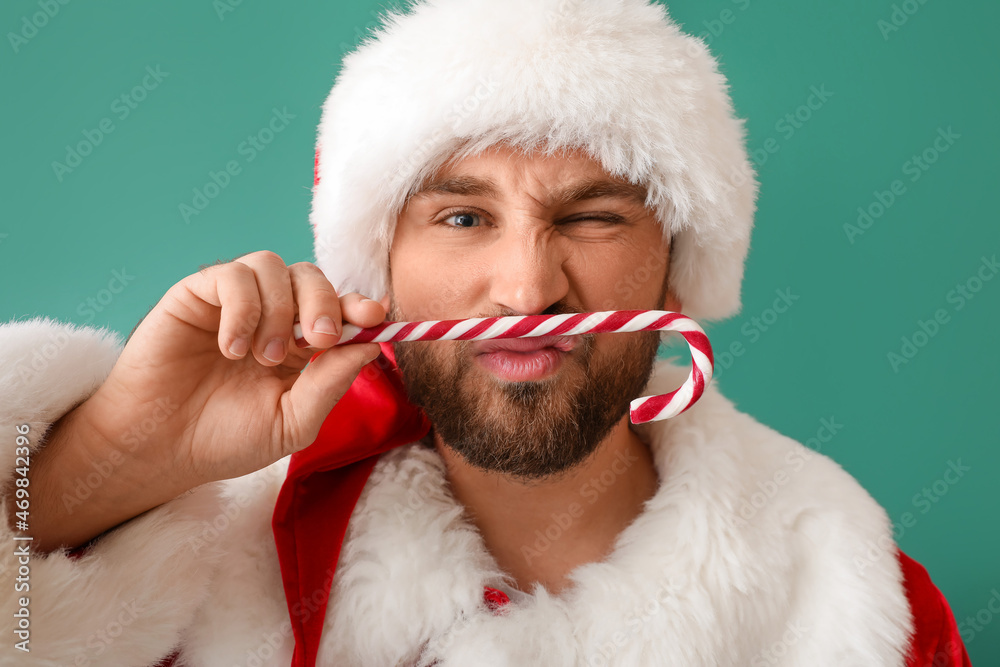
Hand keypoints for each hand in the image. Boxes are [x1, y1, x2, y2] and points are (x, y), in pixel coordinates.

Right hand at [82, 251, 385, 485]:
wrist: (160, 450)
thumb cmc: (225, 439)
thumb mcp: (292, 421)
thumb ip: (330, 384)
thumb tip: (371, 345)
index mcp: (300, 344)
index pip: (339, 307)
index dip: (359, 305)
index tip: (373, 316)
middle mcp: (271, 314)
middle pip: (311, 276)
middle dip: (324, 303)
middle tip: (317, 341)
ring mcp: (234, 302)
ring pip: (273, 265)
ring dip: (279, 310)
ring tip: (264, 357)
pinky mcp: (197, 294)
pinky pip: (231, 276)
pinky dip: (242, 308)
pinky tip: (232, 348)